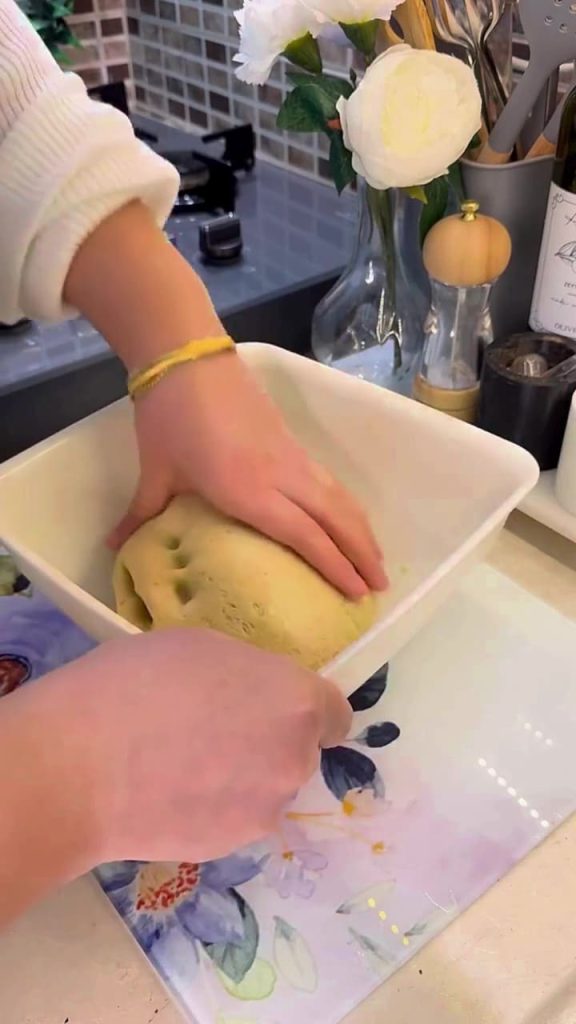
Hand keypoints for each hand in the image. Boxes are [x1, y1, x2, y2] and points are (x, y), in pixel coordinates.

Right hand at [24, 628, 350, 866]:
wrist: (81, 765)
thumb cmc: (139, 682)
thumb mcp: (203, 646)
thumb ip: (249, 674)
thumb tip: (254, 696)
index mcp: (297, 700)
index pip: (335, 713)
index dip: (308, 709)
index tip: (275, 707)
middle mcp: (295, 759)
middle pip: (300, 749)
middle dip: (271, 740)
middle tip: (216, 728)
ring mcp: (265, 809)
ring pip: (269, 786)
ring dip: (245, 776)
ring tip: (185, 762)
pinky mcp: (231, 846)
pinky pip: (237, 817)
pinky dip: (216, 806)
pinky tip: (171, 791)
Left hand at [110, 351, 386, 599]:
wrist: (186, 356)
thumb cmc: (169, 417)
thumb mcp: (155, 471)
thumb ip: (143, 515)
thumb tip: (113, 547)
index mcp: (247, 491)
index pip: (304, 536)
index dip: (334, 566)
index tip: (355, 594)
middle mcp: (280, 476)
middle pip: (334, 519)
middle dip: (361, 554)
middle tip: (379, 588)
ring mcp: (291, 455)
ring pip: (339, 497)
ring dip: (362, 529)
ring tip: (377, 561)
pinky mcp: (292, 441)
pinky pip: (330, 480)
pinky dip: (347, 505)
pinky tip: (351, 519)